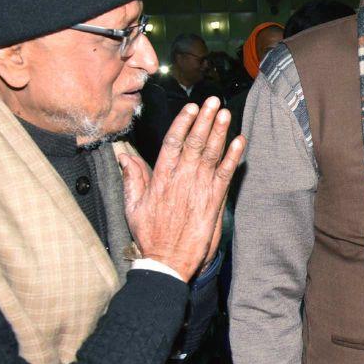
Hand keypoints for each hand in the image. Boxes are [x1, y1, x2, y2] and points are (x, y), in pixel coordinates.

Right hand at [122, 96, 244, 279]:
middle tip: (212, 101)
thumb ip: (132, 178)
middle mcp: (181, 180)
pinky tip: (239, 141)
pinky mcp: (213, 202)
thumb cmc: (150, 235)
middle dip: (204, 120)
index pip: (172, 144)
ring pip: (210, 154)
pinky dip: (233, 157)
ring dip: (219, 132)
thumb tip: (123, 156)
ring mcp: (198, 189)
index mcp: (160, 179)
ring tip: (225, 113)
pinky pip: (225, 174)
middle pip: (194, 143)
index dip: (182, 124)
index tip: (191, 108)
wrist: (167, 263)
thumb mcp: (133, 206)